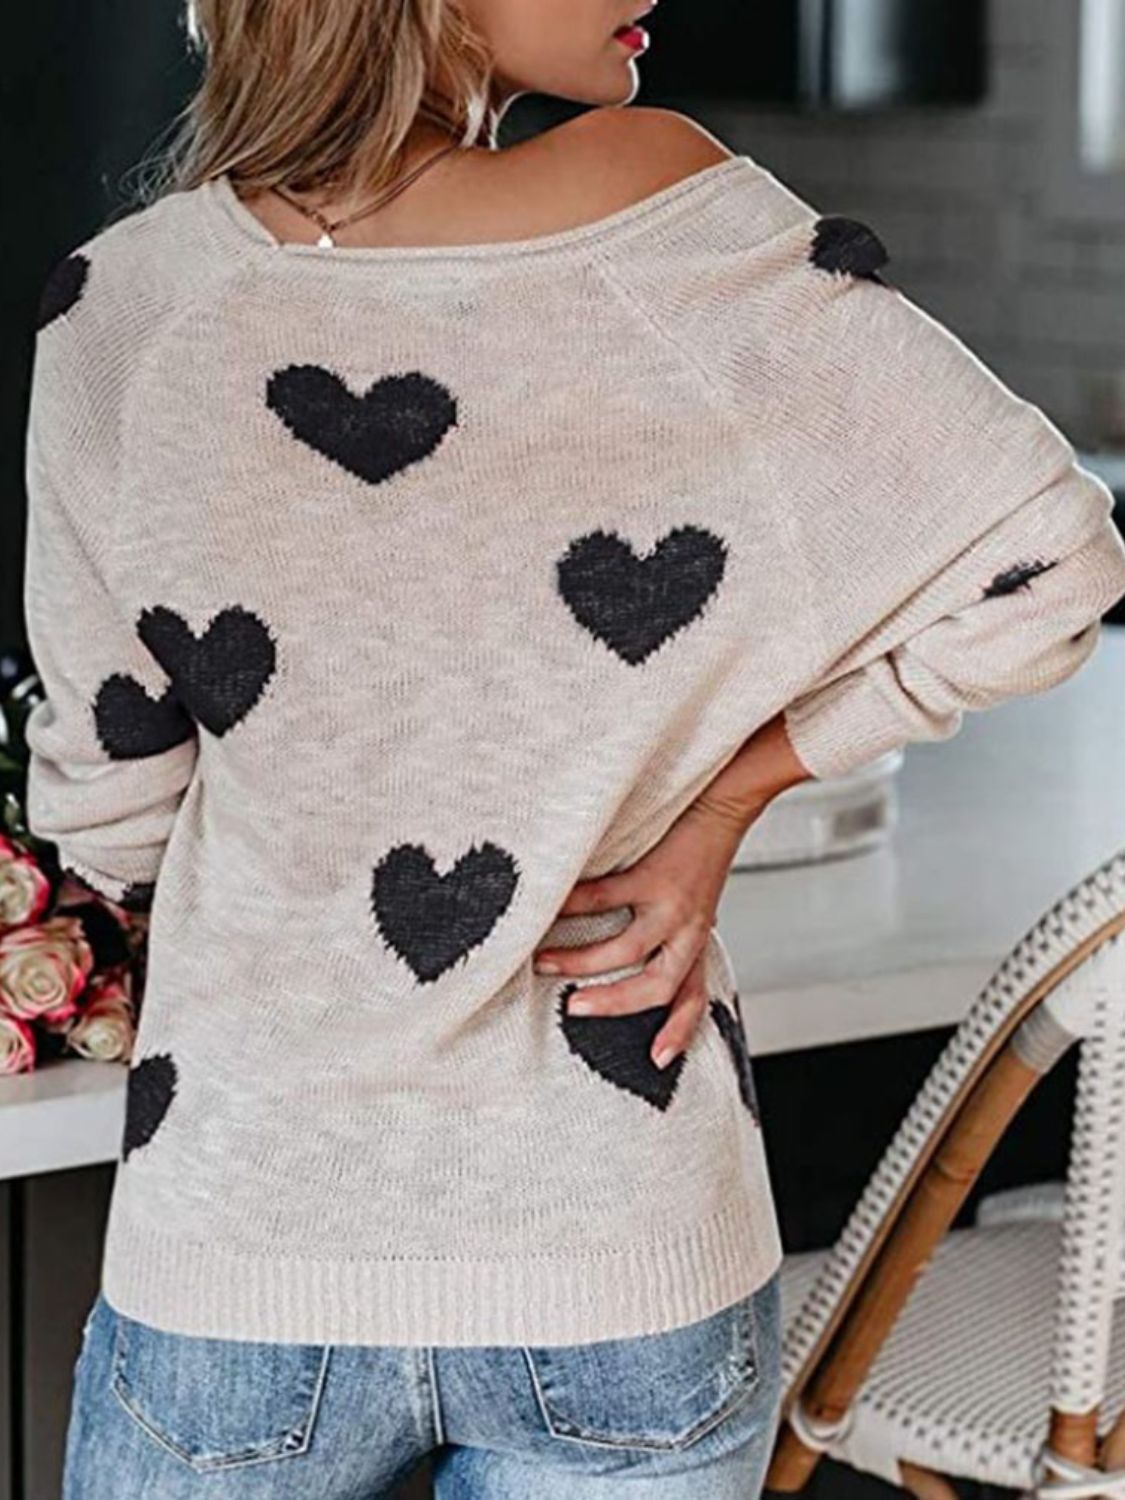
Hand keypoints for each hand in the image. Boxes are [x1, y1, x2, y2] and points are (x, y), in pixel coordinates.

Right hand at [532, 796, 766, 1070]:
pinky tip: (547, 905)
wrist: (724, 804)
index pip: (694, 997)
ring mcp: (671, 905)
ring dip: (581, 961)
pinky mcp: (653, 875)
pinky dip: (570, 904)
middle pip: (656, 987)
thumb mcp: (694, 902)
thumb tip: (634, 945)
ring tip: (543, 961)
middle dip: (613, 1004)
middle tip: (573, 1009)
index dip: (678, 1031)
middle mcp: (689, 930)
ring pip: (625, 950)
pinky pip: (603, 897)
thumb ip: (670, 928)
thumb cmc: (699, 851)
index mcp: (696, 939)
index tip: (659, 1060)